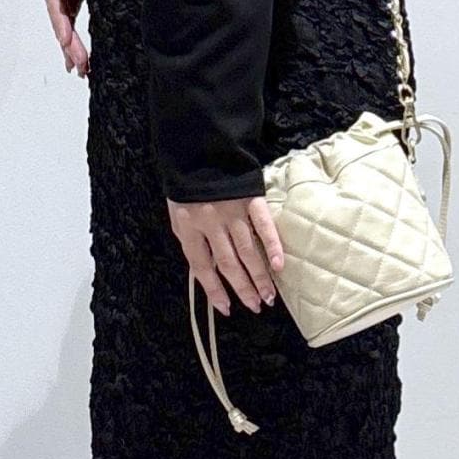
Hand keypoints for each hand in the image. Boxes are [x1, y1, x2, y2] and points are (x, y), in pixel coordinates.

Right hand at [40, 0, 89, 76]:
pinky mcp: (69, 2)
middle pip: (59, 21)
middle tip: (80, 65)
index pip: (55, 4)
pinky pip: (70, 26)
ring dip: (71, 50)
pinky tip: (78, 62)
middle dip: (68, 45)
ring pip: (63, 28)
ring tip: (81, 71)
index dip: (60, 24)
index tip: (66, 41)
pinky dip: (72, 43)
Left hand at [168, 193, 284, 316]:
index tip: (227, 309)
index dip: (214, 290)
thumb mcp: (179, 215)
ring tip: (269, 296)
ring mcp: (233, 211)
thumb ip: (192, 241)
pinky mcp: (251, 199)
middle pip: (228, 263)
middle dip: (243, 288)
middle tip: (256, 306)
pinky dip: (273, 246)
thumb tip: (208, 271)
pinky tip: (280, 265)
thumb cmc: (188, 187)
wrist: (200, 149)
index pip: (201, 266)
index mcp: (188, 227)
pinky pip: (264, 225)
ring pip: (248, 250)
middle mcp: (210, 222)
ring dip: (259, 276)